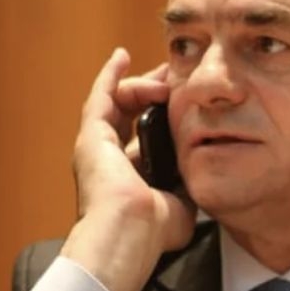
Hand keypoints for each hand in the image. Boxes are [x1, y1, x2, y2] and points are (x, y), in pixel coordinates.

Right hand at [63, 48, 195, 290]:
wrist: (128, 234)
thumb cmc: (151, 232)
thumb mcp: (179, 207)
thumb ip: (185, 190)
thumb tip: (198, 181)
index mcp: (128, 179)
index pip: (145, 137)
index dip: (163, 117)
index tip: (184, 102)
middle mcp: (108, 161)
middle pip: (131, 114)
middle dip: (155, 93)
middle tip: (177, 78)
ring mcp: (96, 146)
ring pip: (118, 102)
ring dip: (143, 84)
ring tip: (167, 73)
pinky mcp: (91, 135)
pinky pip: (101, 95)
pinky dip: (111, 75)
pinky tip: (122, 56)